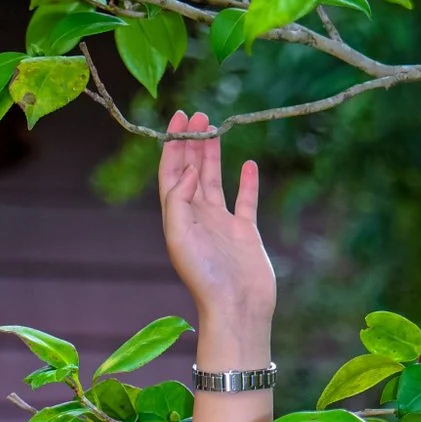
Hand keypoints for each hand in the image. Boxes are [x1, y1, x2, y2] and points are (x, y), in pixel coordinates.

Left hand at [158, 110, 275, 352]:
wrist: (238, 307)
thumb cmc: (205, 277)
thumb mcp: (181, 236)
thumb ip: (179, 200)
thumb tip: (188, 169)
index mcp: (177, 218)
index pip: (171, 174)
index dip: (173, 146)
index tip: (179, 118)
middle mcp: (197, 218)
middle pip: (191, 171)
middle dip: (191, 142)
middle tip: (198, 114)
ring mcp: (221, 224)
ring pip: (215, 180)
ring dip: (213, 154)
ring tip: (215, 127)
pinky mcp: (245, 232)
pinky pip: (246, 200)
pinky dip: (248, 182)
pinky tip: (249, 163)